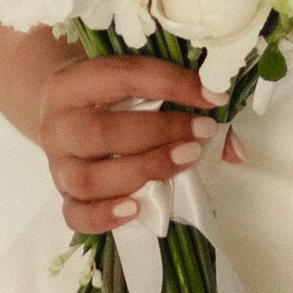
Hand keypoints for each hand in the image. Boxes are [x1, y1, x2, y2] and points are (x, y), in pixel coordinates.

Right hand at [0, 23, 225, 233]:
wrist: (61, 112)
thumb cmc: (109, 95)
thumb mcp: (136, 83)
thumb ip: (184, 105)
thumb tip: (235, 150)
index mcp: (75, 82)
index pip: (124, 77)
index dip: (172, 85)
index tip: (212, 99)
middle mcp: (58, 123)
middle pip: (100, 133)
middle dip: (158, 134)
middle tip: (200, 134)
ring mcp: (56, 163)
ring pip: (87, 178)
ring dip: (142, 173)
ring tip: (184, 163)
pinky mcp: (62, 194)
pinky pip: (75, 214)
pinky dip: (105, 216)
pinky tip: (136, 209)